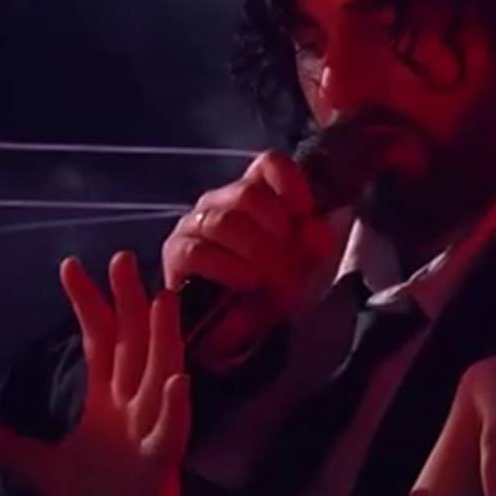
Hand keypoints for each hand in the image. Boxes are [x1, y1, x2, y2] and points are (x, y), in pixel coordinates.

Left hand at [0, 252, 188, 495]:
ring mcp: (149, 430)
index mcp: (107, 402)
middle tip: (122, 258)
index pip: (99, 342)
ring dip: (161, 339)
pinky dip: (174, 407)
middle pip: (132, 344)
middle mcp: (133, 405)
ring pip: (159, 374)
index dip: (87, 305)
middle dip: (128, 302)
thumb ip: (6, 448)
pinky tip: (175, 382)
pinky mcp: (159, 463)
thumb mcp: (41, 470)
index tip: (71, 267)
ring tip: (160, 299)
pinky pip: (171, 431)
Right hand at [163, 150, 344, 366]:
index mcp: (253, 193)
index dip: (289, 182)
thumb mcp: (301, 266)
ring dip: (256, 253)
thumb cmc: (268, 289)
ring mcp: (194, 224)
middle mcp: (220, 201)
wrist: (232, 331)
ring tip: (273, 281)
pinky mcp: (176, 253)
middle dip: (276, 232)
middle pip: (249, 194)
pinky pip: (198, 251)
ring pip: (225, 222)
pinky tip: (246, 282)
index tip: (305, 211)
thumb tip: (320, 232)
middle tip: (291, 266)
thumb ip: (313, 245)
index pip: (269, 164)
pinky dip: (227, 267)